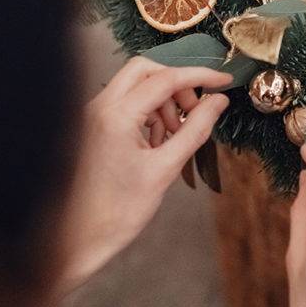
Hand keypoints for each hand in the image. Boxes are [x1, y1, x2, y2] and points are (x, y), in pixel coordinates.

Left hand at [59, 57, 230, 292]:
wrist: (80, 236)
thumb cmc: (120, 210)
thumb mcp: (166, 168)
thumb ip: (196, 129)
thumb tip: (218, 102)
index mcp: (116, 116)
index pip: (165, 79)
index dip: (200, 76)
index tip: (224, 82)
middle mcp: (99, 107)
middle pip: (145, 70)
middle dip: (177, 84)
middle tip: (195, 110)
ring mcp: (93, 114)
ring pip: (135, 85)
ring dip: (163, 102)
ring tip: (174, 137)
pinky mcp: (93, 124)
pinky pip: (126, 103)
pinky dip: (148, 113)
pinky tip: (157, 143)